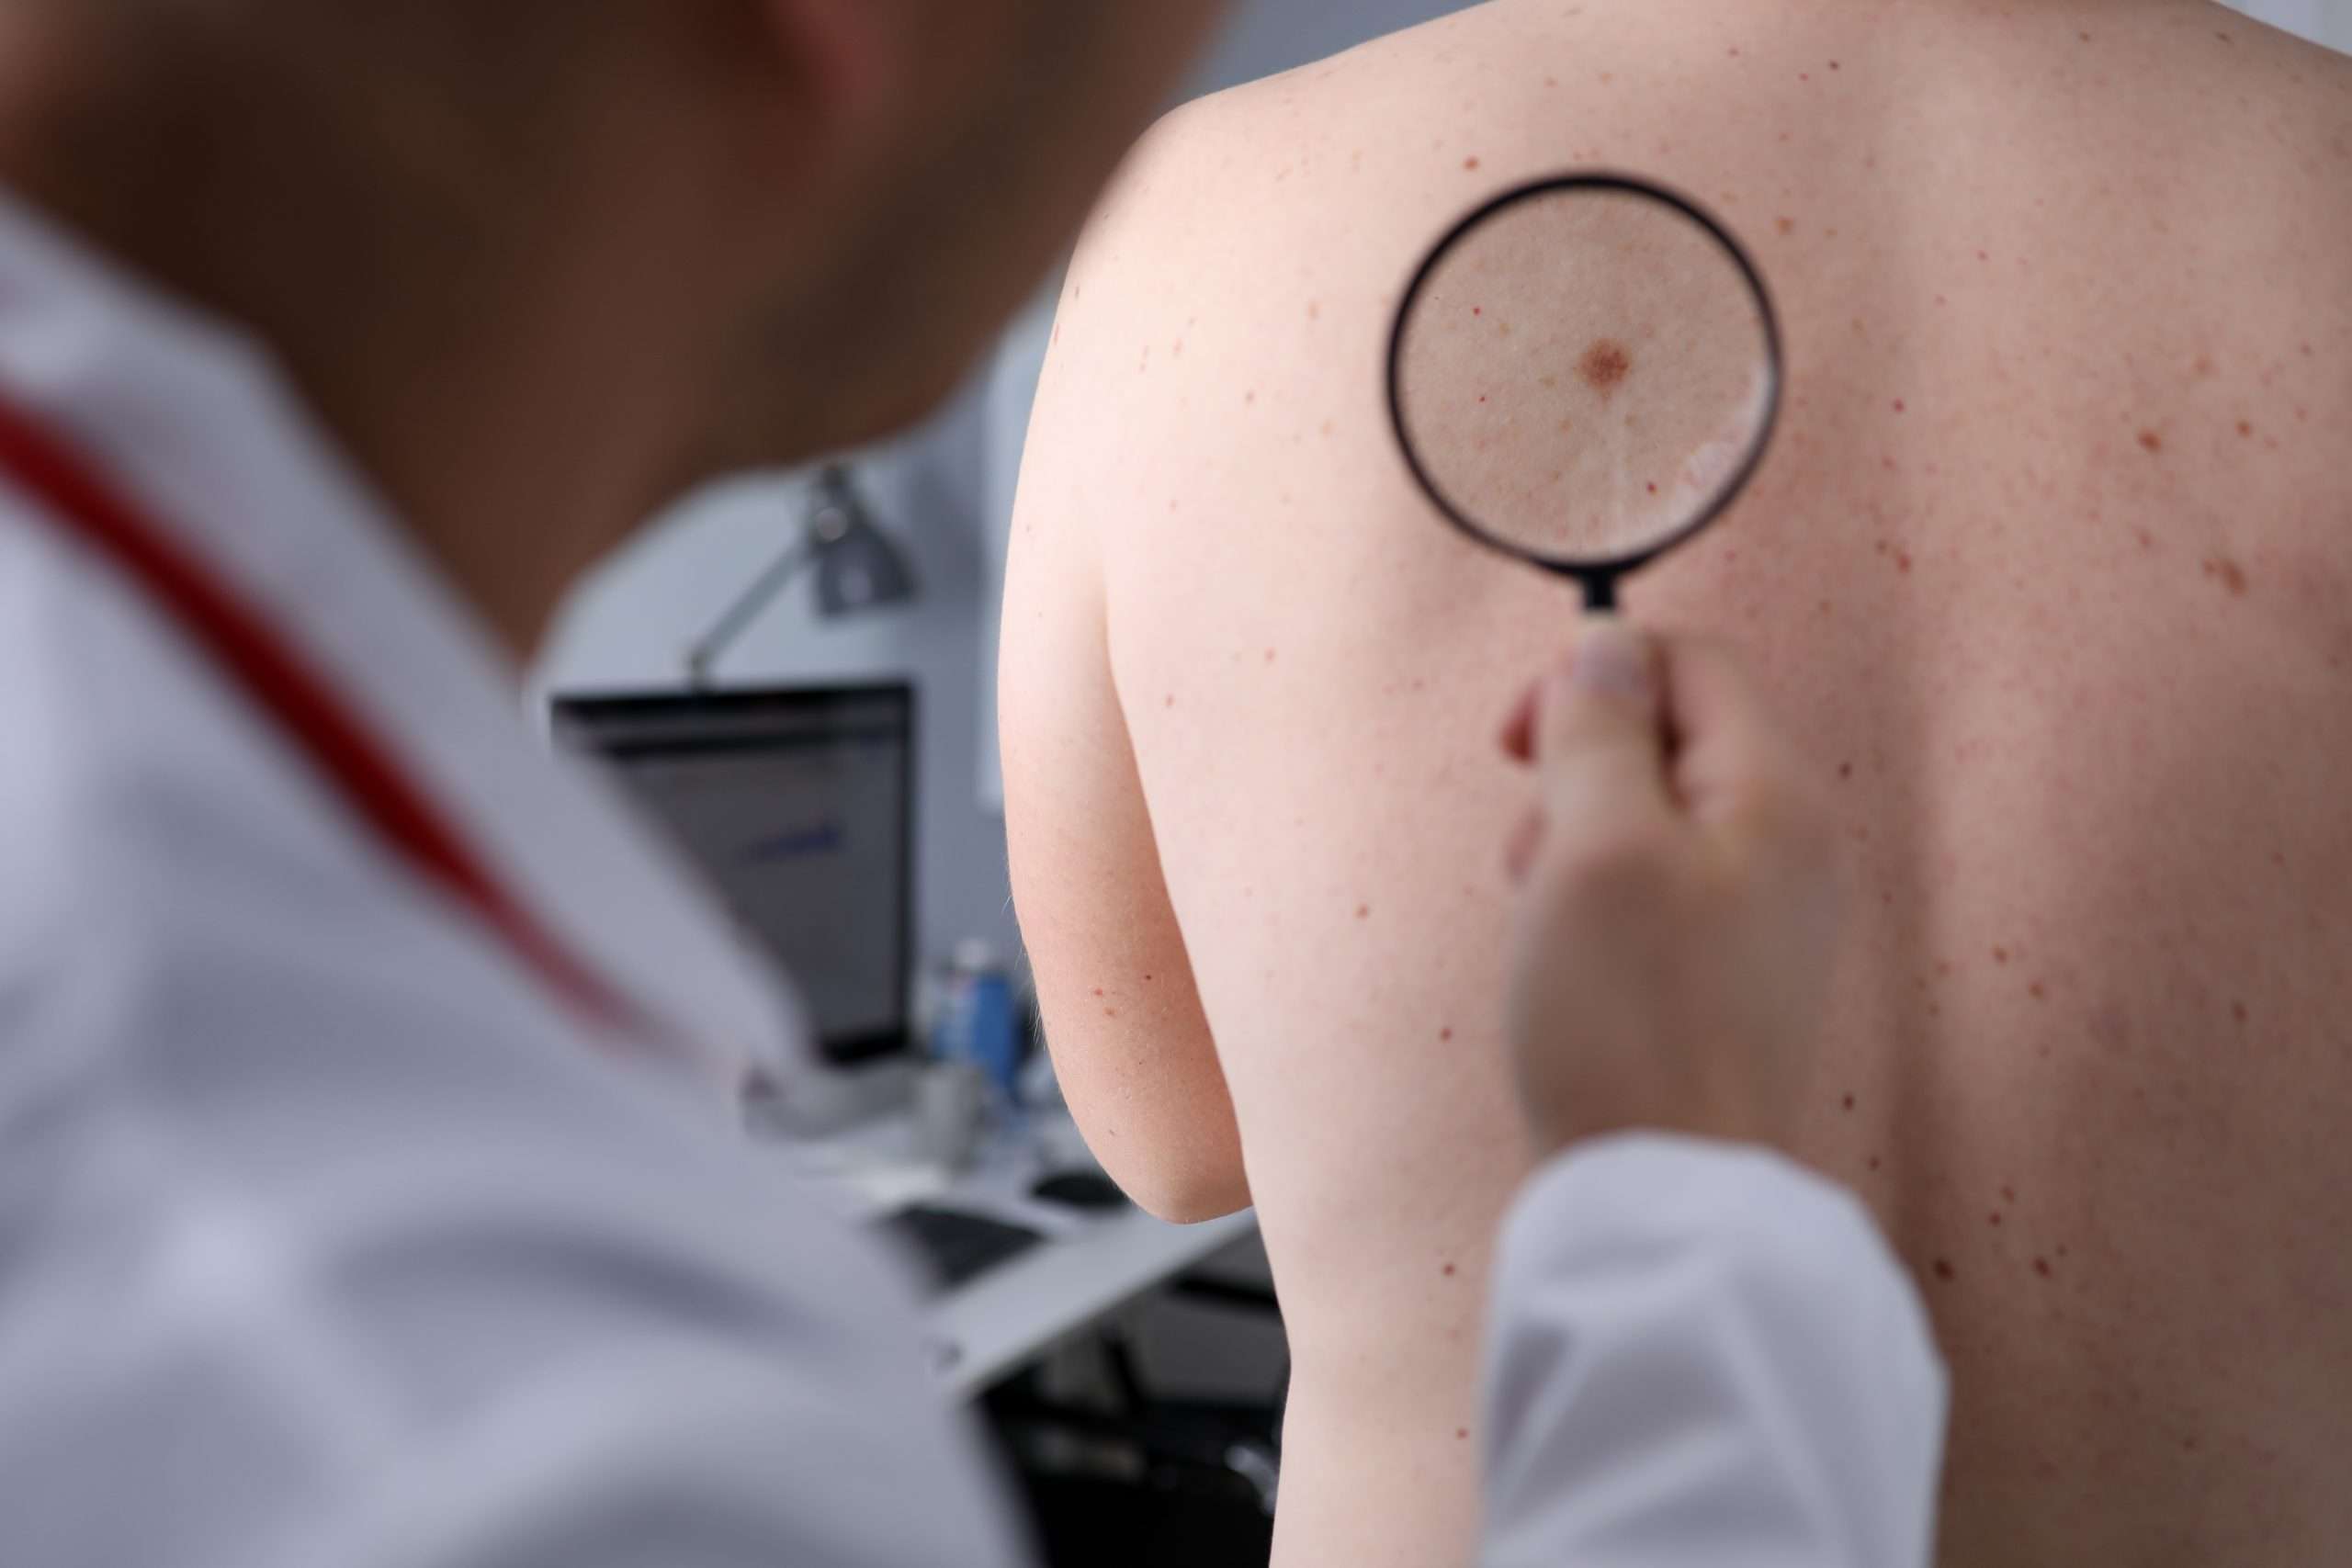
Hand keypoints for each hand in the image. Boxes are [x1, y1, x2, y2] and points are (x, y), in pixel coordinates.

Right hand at [1500, 620, 1842, 1157]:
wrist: (1663, 1196)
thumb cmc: (1629, 1019)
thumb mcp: (1595, 846)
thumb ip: (1599, 731)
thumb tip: (1605, 646)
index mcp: (1775, 797)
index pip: (1693, 662)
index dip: (1596, 673)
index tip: (1518, 742)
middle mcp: (1789, 848)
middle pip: (1671, 740)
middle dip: (1576, 774)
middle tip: (1530, 853)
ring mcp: (1766, 918)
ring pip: (1652, 820)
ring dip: (1576, 843)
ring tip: (1543, 918)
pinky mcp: (1731, 977)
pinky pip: (1656, 893)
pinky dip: (1597, 905)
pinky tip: (1567, 964)